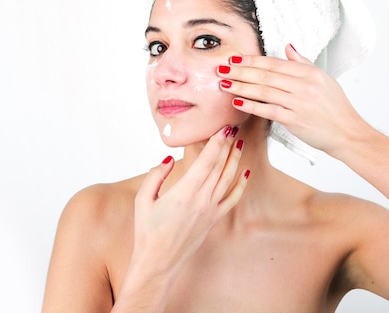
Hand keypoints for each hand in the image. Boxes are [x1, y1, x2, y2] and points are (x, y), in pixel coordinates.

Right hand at [132, 125, 248, 277]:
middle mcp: (202, 199)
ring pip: (228, 179)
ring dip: (234, 160)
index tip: (222, 128)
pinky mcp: (214, 220)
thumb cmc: (147, 231)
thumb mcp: (143, 199)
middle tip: (232, 128)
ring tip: (239, 144)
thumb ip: (156, 176)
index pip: (207, 161)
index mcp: (184, 192)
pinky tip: (245, 173)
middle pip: (220, 166)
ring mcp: (210, 210)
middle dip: (227, 145)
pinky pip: (232, 199)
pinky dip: (240, 185)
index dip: (216, 143)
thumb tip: (168, 159)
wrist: (158, 261)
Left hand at [217, 44, 366, 156]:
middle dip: (240, 71)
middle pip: (265, 74)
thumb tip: (288, 47)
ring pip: (263, 91)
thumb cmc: (335, 108)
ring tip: (224, 83)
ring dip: (241, 86)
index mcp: (309, 72)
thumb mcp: (323, 79)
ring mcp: (299, 102)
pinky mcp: (295, 120)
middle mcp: (304, 85)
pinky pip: (268, 110)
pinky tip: (237, 102)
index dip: (252, 60)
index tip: (234, 58)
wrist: (348, 133)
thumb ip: (303, 63)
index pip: (274, 63)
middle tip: (220, 68)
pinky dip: (251, 105)